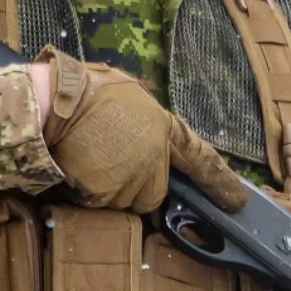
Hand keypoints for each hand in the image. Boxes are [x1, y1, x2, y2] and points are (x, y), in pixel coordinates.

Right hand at [38, 47, 247, 214]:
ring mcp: (130, 177)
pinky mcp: (104, 192)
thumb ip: (143, 117)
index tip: (236, 202)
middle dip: (133, 185)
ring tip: (84, 160)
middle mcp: (154, 157)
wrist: (54, 101)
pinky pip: (95, 203)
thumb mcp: (126, 91)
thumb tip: (141, 126)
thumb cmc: (84, 88)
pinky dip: (84, 192)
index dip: (220, 182)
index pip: (200, 158)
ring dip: (105, 189)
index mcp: (163, 127)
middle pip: (154, 192)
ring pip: (122, 200)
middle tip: (105, 162)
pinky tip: (73, 168)